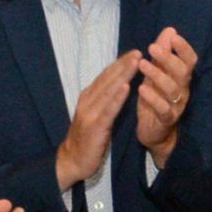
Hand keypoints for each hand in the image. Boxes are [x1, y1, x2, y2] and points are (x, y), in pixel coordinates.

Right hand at [56, 50, 142, 190]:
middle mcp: (88, 100)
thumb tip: (120, 86)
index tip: (135, 53)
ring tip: (135, 62)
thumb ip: (106, 101)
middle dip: (123, 64)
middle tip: (138, 51)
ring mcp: (90, 112)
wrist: (72, 160)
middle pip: (108, 79)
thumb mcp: (97, 115)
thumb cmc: (88, 138)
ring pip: (109, 90)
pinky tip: (126, 87)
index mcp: (89, 97)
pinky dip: (117, 97)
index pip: (106, 76)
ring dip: (122, 75)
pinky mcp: (95, 126)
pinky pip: (108, 109)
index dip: (120, 64)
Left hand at [136, 26, 196, 160]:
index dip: (184, 48)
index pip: (190, 60)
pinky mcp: (166, 120)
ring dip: (157, 75)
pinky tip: (141, 88)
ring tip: (142, 64)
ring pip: (172, 89)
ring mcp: (176, 105)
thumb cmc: (155, 98)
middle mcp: (182, 90)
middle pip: (182, 72)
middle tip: (153, 47)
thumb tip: (170, 29)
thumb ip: (163, 53)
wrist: (154, 132)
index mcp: (181, 78)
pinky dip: (153, 98)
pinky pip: (163, 108)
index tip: (173, 36)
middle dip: (169, 58)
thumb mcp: (158, 73)